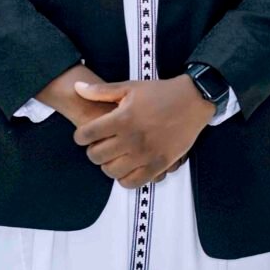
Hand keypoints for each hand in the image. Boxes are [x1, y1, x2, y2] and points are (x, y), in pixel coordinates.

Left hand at [71, 76, 214, 189]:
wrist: (192, 101)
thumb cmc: (160, 93)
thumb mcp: (129, 87)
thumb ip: (101, 91)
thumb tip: (77, 88)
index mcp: (123, 118)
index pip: (88, 134)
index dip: (80, 136)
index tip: (83, 135)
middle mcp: (132, 139)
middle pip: (97, 156)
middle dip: (93, 150)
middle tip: (98, 144)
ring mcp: (145, 154)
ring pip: (112, 172)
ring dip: (107, 164)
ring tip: (112, 155)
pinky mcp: (158, 165)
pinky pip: (132, 183)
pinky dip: (124, 178)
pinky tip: (126, 166)